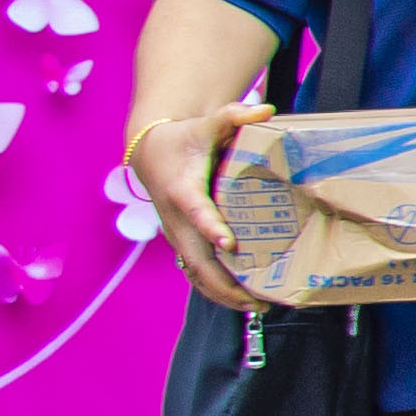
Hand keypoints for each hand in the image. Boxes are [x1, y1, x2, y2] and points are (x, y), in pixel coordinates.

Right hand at [121, 97, 264, 310]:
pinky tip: (242, 300)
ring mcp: (177, 234)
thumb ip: (234, 115)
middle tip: (258, 299)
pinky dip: (215, 287)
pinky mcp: (181, 241)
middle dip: (224, 281)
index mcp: (182, 190)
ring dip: (221, 292)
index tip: (230, 243)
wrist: (151, 151)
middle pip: (195, 257)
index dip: (211, 227)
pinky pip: (195, 271)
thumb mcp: (208, 123)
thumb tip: (265, 109)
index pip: (196, 212)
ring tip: (257, 306)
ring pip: (194, 272)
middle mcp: (176, 219)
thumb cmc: (185, 137)